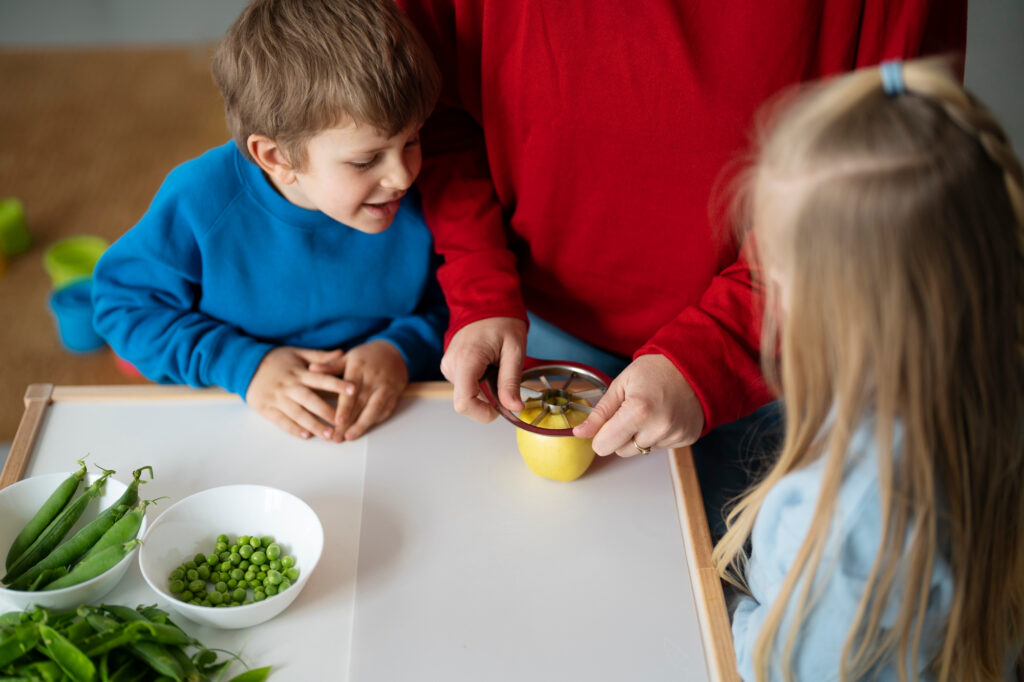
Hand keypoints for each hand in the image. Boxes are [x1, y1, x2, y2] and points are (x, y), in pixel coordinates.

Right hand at [245, 346, 355, 440]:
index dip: (337, 384)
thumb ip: (319, 356)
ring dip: (313, 425)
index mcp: (298, 372)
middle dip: (326, 411)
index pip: (321, 378)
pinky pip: (281, 421)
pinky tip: (306, 435)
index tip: (353, 390)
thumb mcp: (297, 353)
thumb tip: (341, 352)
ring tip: (329, 435)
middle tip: (342, 422)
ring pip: (297, 414)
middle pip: (309, 400)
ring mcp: (276, 399)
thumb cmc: (276, 360)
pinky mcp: (266, 409)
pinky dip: (293, 429)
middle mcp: (288, 386)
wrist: (245, 366)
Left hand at [310, 339, 408, 440]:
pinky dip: (374, 421)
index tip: (337, 421)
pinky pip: (385, 411)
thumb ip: (330, 366)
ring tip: (350, 437)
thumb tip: (311, 369)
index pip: (351, 391)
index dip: (345, 408)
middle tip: (337, 437)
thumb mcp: (348, 357)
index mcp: (359, 368)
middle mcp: (374, 378)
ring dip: (362, 425)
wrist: (394, 352)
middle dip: (349, 423)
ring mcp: (386, 388)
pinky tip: (363, 429)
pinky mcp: (394, 395)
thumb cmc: (367, 356)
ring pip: (375, 410)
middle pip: (361, 404)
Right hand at [440, 317, 526, 422]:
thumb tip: (514, 408)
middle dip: (488, 400)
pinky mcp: (450, 367)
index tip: (500, 410)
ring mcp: (448, 366)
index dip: (482, 414)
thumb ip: (511, 381)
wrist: (486, 304)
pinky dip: (479, 383)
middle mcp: (451, 365)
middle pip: (466, 402)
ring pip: (466, 395)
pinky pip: (465, 385)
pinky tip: (487, 365)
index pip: (464, 402)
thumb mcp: (515, 350)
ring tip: (495, 366)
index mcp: (466, 360)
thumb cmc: (502, 322)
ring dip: (485, 390)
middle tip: (503, 378)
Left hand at [572, 354, 704, 455]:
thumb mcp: (621, 384)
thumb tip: (580, 432)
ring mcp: (674, 435)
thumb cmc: (656, 370)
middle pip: (621, 451)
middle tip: (631, 412)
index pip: (604, 446)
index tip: (606, 423)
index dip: (601, 435)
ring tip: (650, 412)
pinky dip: (657, 435)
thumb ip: (600, 412)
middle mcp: (658, 427)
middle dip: (620, 435)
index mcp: (638, 411)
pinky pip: (659, 447)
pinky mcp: (686, 439)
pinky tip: (663, 416)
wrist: (694, 366)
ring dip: (640, 436)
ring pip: (640, 450)